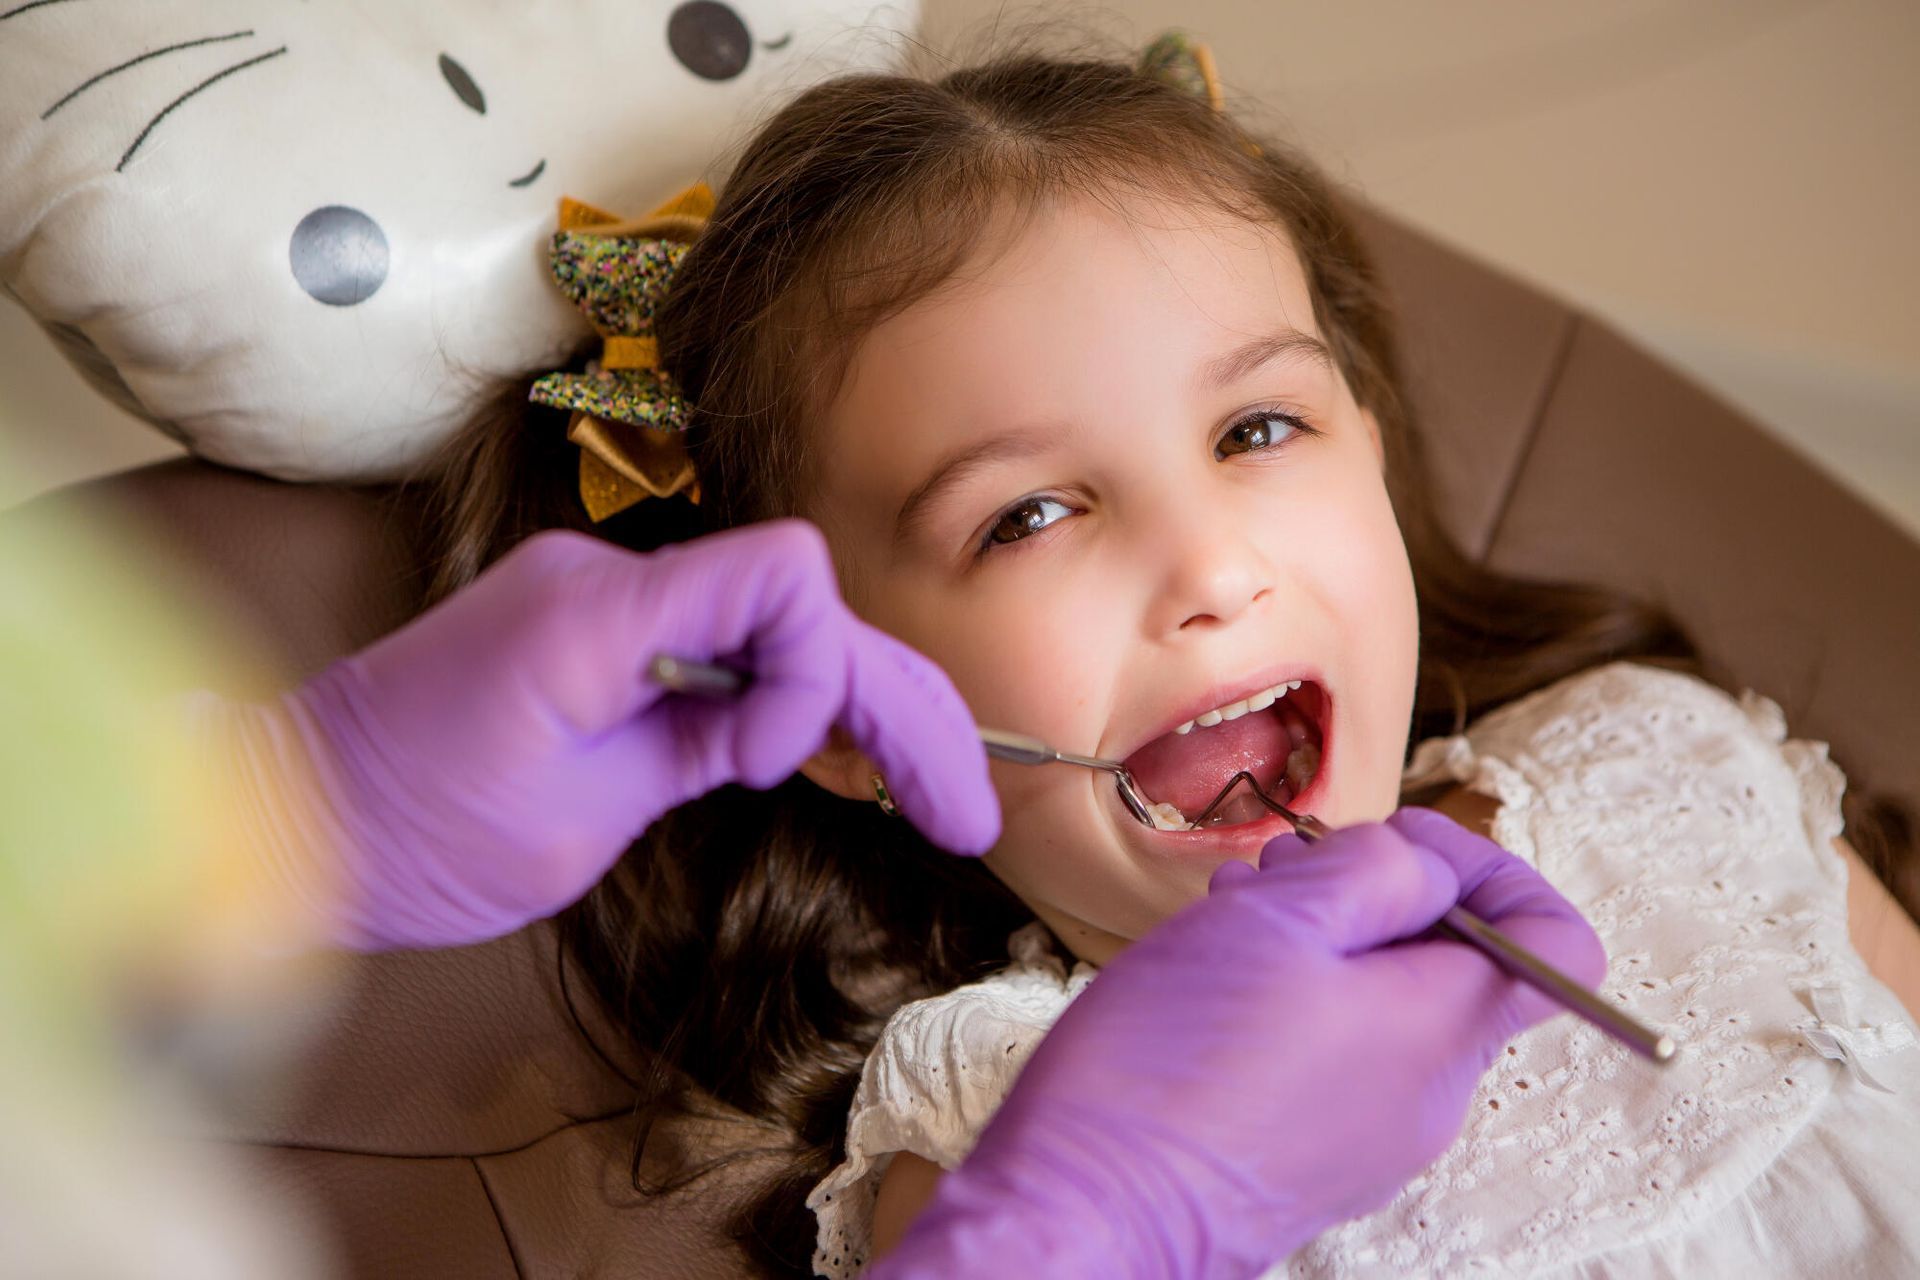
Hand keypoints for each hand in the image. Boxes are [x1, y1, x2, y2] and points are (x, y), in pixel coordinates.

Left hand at [209, 521, 998, 949]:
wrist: (299, 815)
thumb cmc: (416, 837)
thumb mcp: (578, 817)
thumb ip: (698, 743)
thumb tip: (795, 722)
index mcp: (596, 611)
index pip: (783, 573)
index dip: (816, 671)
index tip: (768, 764)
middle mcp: (606, 577)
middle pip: (804, 609)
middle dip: (894, 704)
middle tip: (966, 812)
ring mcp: (600, 595)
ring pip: (775, 629)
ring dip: (860, 709)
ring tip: (940, 804)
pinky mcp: (596, 628)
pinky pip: (721, 643)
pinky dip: (790, 699)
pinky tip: (846, 761)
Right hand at [876, 809, 1605, 1279]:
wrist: (1083, 1207)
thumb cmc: (1172, 1064)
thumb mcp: (1278, 918)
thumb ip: (1374, 872)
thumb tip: (1426, 867)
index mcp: (1442, 1030)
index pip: (1556, 942)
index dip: (1488, 869)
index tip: (1397, 844)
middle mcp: (1427, 1095)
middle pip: (1452, 964)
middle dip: (1372, 894)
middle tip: (1280, 872)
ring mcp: (1369, 1137)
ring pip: (1382, 1005)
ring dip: (1318, 940)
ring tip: (1228, 917)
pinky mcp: (1308, 1158)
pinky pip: (1336, 1057)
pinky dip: (1291, 1000)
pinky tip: (1212, 980)